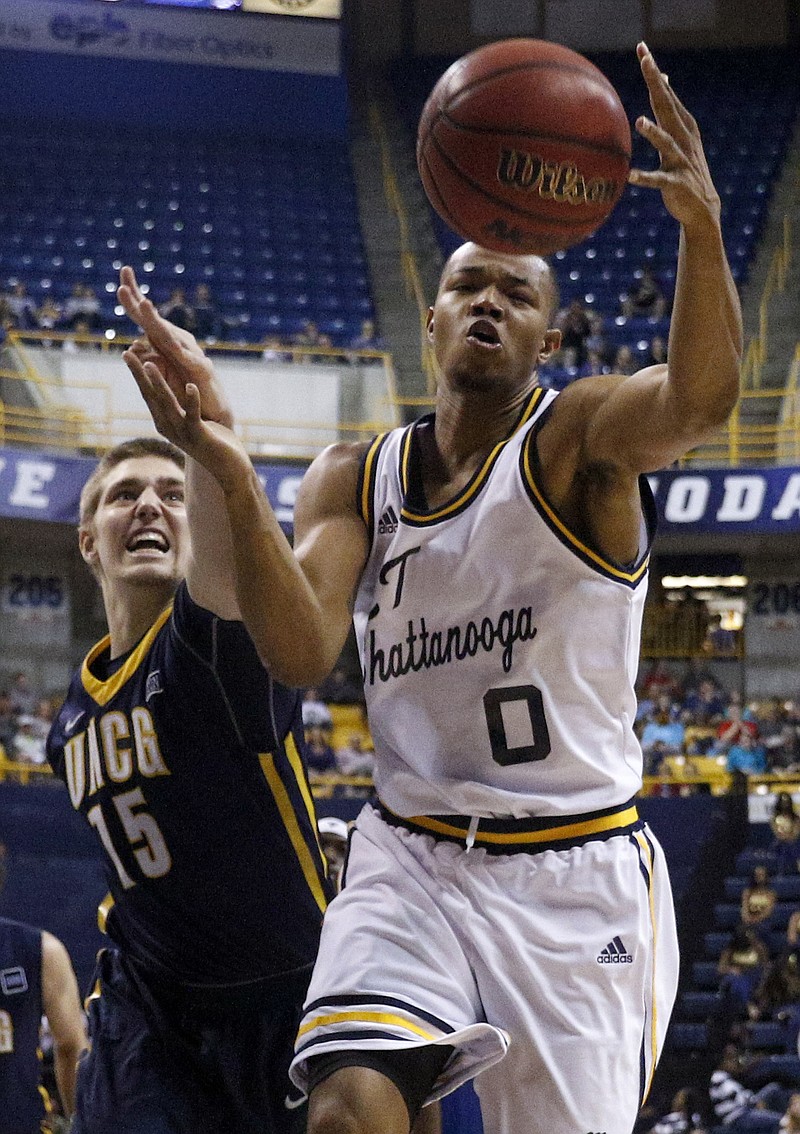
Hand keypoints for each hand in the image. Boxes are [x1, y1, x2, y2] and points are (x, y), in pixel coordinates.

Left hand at [118, 266, 232, 428]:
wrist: (213, 411)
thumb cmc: (187, 389)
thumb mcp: (164, 373)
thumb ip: (150, 357)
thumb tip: (134, 345)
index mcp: (165, 342)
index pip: (145, 317)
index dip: (133, 297)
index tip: (124, 271)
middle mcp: (178, 343)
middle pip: (155, 321)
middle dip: (139, 303)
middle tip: (123, 286)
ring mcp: (191, 354)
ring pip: (171, 336)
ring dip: (157, 321)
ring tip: (144, 305)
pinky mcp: (202, 370)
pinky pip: (190, 361)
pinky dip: (181, 353)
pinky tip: (172, 344)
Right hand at [125, 350, 250, 495]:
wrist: (229, 470)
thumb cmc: (213, 443)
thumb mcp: (191, 423)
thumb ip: (179, 409)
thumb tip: (169, 392)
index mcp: (165, 422)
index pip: (148, 395)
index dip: (137, 375)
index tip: (127, 354)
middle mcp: (169, 427)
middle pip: (151, 398)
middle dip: (139, 375)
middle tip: (127, 353)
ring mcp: (183, 433)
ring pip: (167, 405)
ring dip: (159, 384)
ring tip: (150, 364)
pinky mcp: (200, 437)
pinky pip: (193, 417)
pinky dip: (192, 401)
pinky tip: (190, 386)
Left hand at [628, 42, 720, 230]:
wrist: (701, 206)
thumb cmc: (684, 166)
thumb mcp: (679, 133)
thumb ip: (669, 109)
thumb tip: (663, 78)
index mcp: (682, 124)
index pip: (665, 93)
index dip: (654, 72)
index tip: (642, 49)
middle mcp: (683, 138)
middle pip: (667, 106)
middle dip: (656, 83)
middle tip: (645, 62)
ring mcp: (681, 160)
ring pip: (666, 143)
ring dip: (654, 133)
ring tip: (639, 121)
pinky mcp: (676, 183)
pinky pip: (659, 180)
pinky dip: (645, 178)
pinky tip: (630, 176)